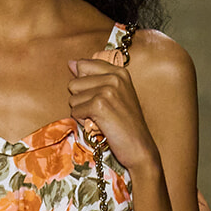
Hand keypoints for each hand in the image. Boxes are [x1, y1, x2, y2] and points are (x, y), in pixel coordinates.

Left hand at [66, 48, 158, 176]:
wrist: (139, 147)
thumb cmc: (126, 124)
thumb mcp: (117, 94)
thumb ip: (95, 77)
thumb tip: (71, 63)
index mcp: (119, 72)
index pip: (83, 65)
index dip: (84, 84)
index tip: (98, 98)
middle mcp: (114, 77)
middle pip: (74, 83)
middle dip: (81, 100)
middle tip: (100, 112)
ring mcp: (107, 90)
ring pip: (73, 98)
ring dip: (82, 112)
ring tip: (100, 119)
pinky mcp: (99, 105)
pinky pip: (75, 111)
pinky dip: (83, 122)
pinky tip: (98, 126)